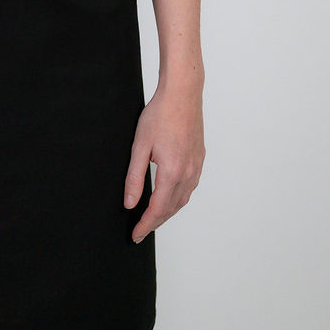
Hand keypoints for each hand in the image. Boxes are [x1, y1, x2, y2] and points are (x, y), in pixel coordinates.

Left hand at [124, 83, 204, 240]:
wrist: (183, 94)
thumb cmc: (160, 115)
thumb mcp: (140, 145)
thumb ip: (134, 177)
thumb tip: (129, 203)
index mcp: (172, 172)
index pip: (157, 209)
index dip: (145, 224)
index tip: (135, 234)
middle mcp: (188, 173)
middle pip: (171, 208)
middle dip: (155, 222)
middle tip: (140, 231)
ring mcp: (196, 167)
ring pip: (182, 200)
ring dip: (167, 213)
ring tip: (152, 219)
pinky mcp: (199, 159)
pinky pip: (189, 188)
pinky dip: (177, 199)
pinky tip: (169, 198)